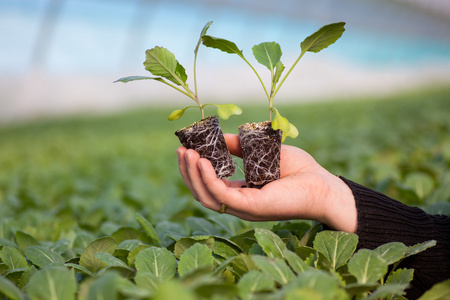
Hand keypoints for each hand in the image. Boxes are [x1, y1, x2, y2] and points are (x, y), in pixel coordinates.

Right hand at [177, 134, 356, 232]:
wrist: (324, 185)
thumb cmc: (301, 170)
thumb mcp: (263, 152)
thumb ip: (240, 148)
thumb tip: (220, 136)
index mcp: (242, 193)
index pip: (210, 185)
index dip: (195, 169)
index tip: (186, 148)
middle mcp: (239, 203)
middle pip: (202, 192)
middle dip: (187, 173)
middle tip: (180, 151)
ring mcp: (244, 208)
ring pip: (206, 196)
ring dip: (192, 176)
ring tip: (186, 154)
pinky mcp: (251, 207)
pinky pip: (221, 195)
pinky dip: (207, 179)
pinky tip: (201, 161)